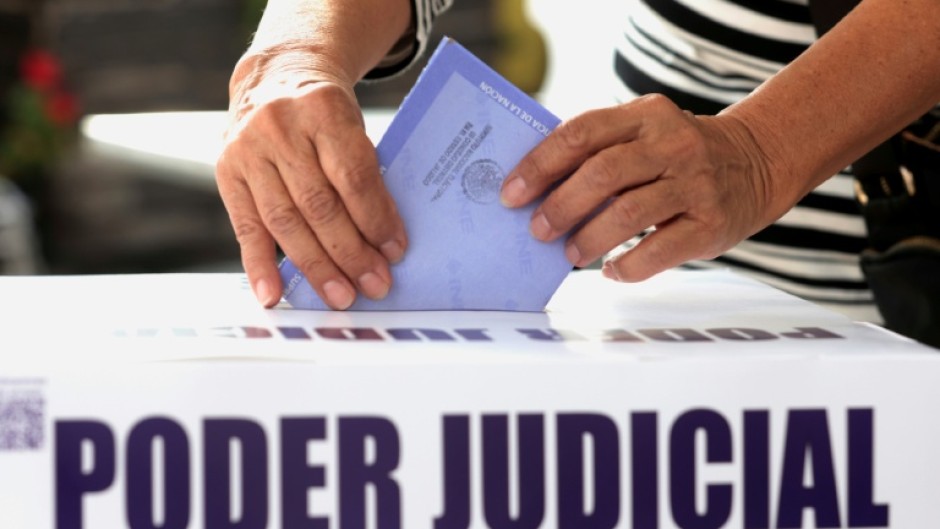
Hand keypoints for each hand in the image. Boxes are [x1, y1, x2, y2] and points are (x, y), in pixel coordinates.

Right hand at [216, 56, 406, 308]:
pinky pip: (246, 226)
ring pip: (285, 221)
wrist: (276, 77)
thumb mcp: (353, 126)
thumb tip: (384, 243)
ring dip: (316, 267)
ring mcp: (248, 150)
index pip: (353, 176)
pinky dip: (260, 265)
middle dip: (350, 252)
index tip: (395, 251)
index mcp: (323, 109)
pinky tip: (274, 294)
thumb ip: (364, 174)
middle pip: (319, 204)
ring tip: (341, 295)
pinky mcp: (226, 171)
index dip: (376, 219)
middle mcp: (280, 128)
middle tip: (375, 284)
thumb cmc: (326, 112)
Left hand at [499, 94, 790, 282]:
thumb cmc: (678, 154)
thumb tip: (533, 189)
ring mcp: (695, 184)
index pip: (582, 133)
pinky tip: (612, 269)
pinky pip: (659, 251)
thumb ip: (599, 150)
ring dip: (589, 238)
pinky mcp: (711, 224)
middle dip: (560, 205)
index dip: (540, 164)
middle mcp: (673, 145)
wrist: (759, 162)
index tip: (511, 193)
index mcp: (646, 115)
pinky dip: (627, 266)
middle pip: (603, 174)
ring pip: (628, 214)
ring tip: (570, 253)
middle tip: (537, 230)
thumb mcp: (645, 132)